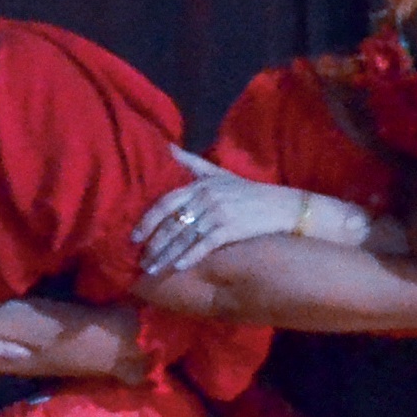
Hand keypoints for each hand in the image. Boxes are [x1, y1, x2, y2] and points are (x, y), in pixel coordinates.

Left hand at [134, 151, 339, 273]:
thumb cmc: (247, 192)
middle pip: (171, 223)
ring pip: (185, 236)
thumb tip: (166, 146)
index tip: (134, 237)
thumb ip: (191, 162)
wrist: (282, 206)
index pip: (165, 202)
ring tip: (153, 269)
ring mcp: (218, 212)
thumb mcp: (218, 173)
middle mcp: (206, 197)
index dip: (147, 221)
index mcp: (200, 184)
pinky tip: (179, 267)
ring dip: (167, 255)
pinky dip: (191, 256)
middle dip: (154, 244)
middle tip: (141, 261)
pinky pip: (205, 244)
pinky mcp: (231, 228)